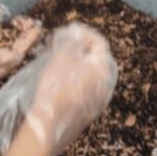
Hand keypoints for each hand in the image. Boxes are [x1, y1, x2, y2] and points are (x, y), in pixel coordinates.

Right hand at [0, 23, 117, 155]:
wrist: (49, 123)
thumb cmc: (56, 85)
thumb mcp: (61, 55)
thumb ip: (70, 39)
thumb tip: (74, 33)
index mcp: (103, 67)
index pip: (99, 41)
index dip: (83, 32)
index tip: (66, 32)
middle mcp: (107, 83)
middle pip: (95, 58)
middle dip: (79, 49)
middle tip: (60, 46)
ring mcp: (99, 100)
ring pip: (90, 74)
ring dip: (76, 65)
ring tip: (57, 63)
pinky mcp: (89, 111)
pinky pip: (84, 88)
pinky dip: (74, 80)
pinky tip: (59, 82)